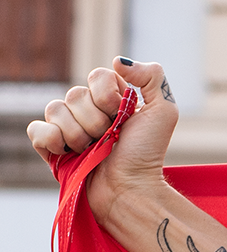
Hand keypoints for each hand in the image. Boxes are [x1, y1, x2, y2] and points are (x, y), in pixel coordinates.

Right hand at [23, 59, 177, 219]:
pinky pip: (36, 129)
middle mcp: (87, 110)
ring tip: (94, 150)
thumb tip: (118, 61)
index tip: (122, 115)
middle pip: (75, 94)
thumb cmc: (147, 154)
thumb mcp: (164, 113)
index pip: (97, 76)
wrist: (130, 189)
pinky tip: (69, 152)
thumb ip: (152, 78)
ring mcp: (67, 127)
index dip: (108, 95)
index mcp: (111, 99)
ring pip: (55, 109)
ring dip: (79, 133)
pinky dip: (52, 139)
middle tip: (111, 138)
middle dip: (97, 120)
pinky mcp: (50, 146)